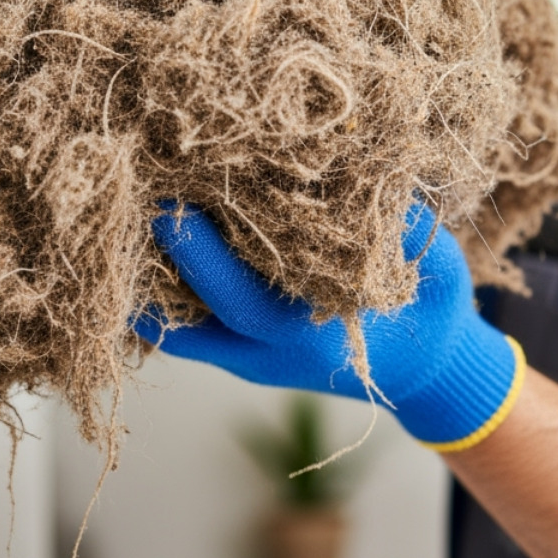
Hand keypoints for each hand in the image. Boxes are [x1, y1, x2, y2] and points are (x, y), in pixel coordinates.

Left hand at [136, 202, 524, 450]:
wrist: (428, 371)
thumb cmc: (433, 310)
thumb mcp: (439, 269)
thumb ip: (413, 234)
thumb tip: (383, 186)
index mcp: (319, 338)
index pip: (246, 301)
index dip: (207, 256)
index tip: (175, 204)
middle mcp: (274, 356)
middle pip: (199, 315)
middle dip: (165, 258)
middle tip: (138, 193)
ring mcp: (252, 360)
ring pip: (179, 332)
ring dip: (147, 282)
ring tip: (117, 216)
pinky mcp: (242, 352)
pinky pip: (185, 332)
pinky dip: (156, 299)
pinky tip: (133, 251)